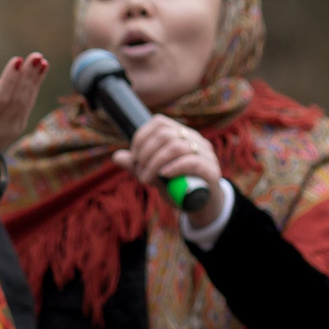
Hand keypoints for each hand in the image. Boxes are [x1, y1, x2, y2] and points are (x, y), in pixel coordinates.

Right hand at [0, 53, 50, 171]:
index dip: (10, 80)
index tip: (18, 61)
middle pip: (16, 98)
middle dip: (27, 76)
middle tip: (37, 56)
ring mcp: (11, 129)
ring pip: (25, 101)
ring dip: (35, 80)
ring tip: (41, 61)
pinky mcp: (18, 128)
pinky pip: (27, 105)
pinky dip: (34, 88)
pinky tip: (39, 73)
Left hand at [113, 115, 227, 228]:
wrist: (200, 205)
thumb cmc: (175, 186)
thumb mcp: (153, 175)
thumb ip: (137, 166)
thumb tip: (116, 156)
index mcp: (180, 134)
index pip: (159, 122)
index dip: (141, 137)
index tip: (134, 157)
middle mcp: (194, 139)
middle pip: (164, 134)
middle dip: (145, 154)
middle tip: (139, 172)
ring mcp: (205, 153)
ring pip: (176, 146)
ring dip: (155, 163)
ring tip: (146, 178)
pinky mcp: (211, 170)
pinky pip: (192, 161)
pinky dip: (173, 168)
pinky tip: (163, 175)